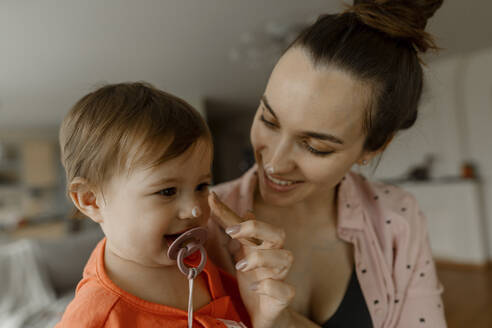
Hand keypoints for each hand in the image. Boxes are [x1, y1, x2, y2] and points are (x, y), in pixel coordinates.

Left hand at [209, 192, 294, 327]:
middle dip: (256, 228)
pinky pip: (284, 289)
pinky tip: (254, 288)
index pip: (252, 223)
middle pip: (278, 233)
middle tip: (232, 233)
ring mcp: (281, 276)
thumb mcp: (242, 254)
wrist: (263, 313)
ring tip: (240, 267)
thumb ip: (239, 233)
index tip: (213, 202)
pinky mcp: (283, 297)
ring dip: (261, 259)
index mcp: (263, 245)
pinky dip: (269, 286)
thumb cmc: (254, 280)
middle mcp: (275, 257)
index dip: (234, 213)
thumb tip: (242, 207)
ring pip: (285, 258)